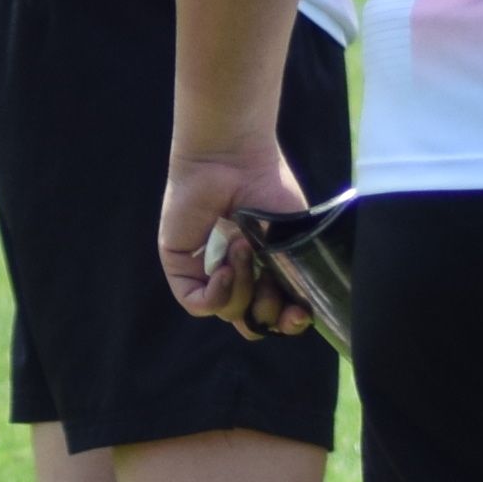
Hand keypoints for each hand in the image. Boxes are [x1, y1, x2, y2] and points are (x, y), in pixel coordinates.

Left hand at [160, 137, 312, 332]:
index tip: (301, 313)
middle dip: (267, 311)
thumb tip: (296, 311)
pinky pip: (197, 304)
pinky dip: (216, 294)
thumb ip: (295, 276)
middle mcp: (239, 275)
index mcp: (266, 270)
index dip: (288, 322)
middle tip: (271, 281)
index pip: (275, 315)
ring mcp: (208, 273)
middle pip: (252, 320)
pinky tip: (225, 270)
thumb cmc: (268, 188)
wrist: (236, 159)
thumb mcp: (293, 238)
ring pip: (229, 311)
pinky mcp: (181, 268)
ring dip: (243, 288)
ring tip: (244, 249)